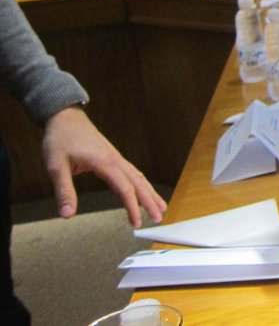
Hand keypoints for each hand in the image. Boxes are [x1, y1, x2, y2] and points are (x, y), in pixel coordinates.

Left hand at [42, 106, 166, 227]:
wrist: (65, 117)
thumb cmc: (60, 139)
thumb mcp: (55, 166)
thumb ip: (64, 191)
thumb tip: (67, 215)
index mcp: (105, 162)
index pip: (125, 188)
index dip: (132, 207)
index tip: (136, 223)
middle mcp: (115, 160)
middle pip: (138, 182)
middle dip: (150, 201)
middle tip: (159, 218)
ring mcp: (116, 158)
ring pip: (138, 176)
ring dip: (149, 192)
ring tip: (160, 206)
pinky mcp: (113, 157)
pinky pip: (132, 172)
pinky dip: (141, 184)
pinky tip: (143, 191)